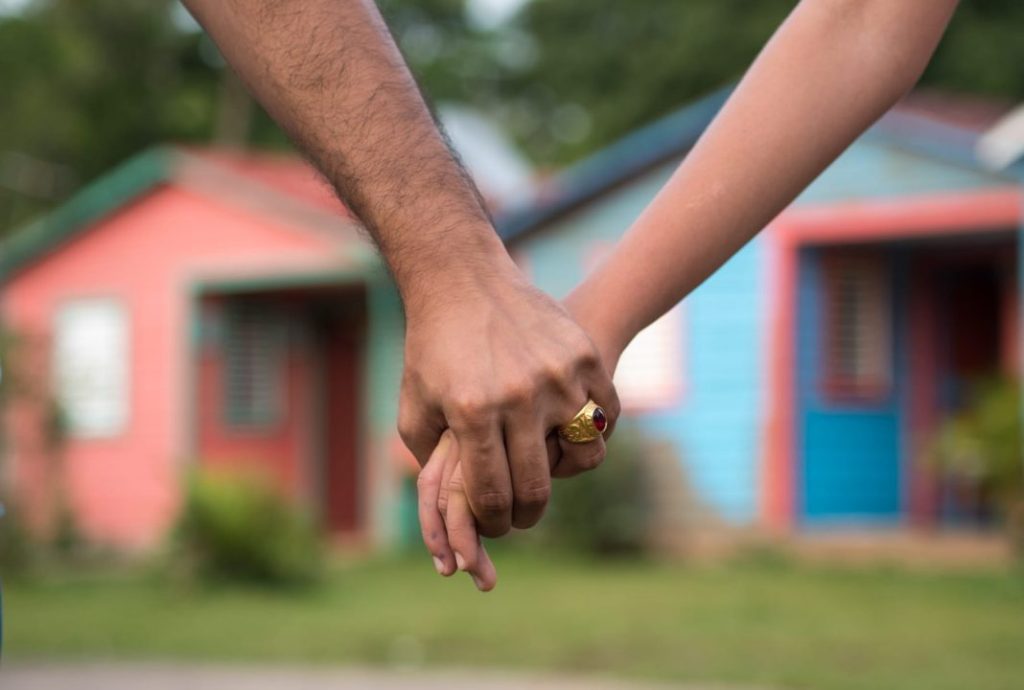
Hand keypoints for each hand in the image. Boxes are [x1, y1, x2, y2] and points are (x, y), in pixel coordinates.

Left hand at [399, 265, 618, 575]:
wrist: (463, 281)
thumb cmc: (432, 350)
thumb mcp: (415, 408)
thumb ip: (430, 464)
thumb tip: (456, 511)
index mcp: (473, 413)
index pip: (492, 494)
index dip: (494, 523)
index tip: (496, 526)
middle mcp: (519, 396)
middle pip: (535, 487)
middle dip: (526, 514)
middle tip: (521, 515)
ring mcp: (557, 375)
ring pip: (581, 454)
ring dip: (563, 467)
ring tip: (545, 465)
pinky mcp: (584, 356)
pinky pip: (605, 415)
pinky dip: (594, 430)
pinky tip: (570, 430)